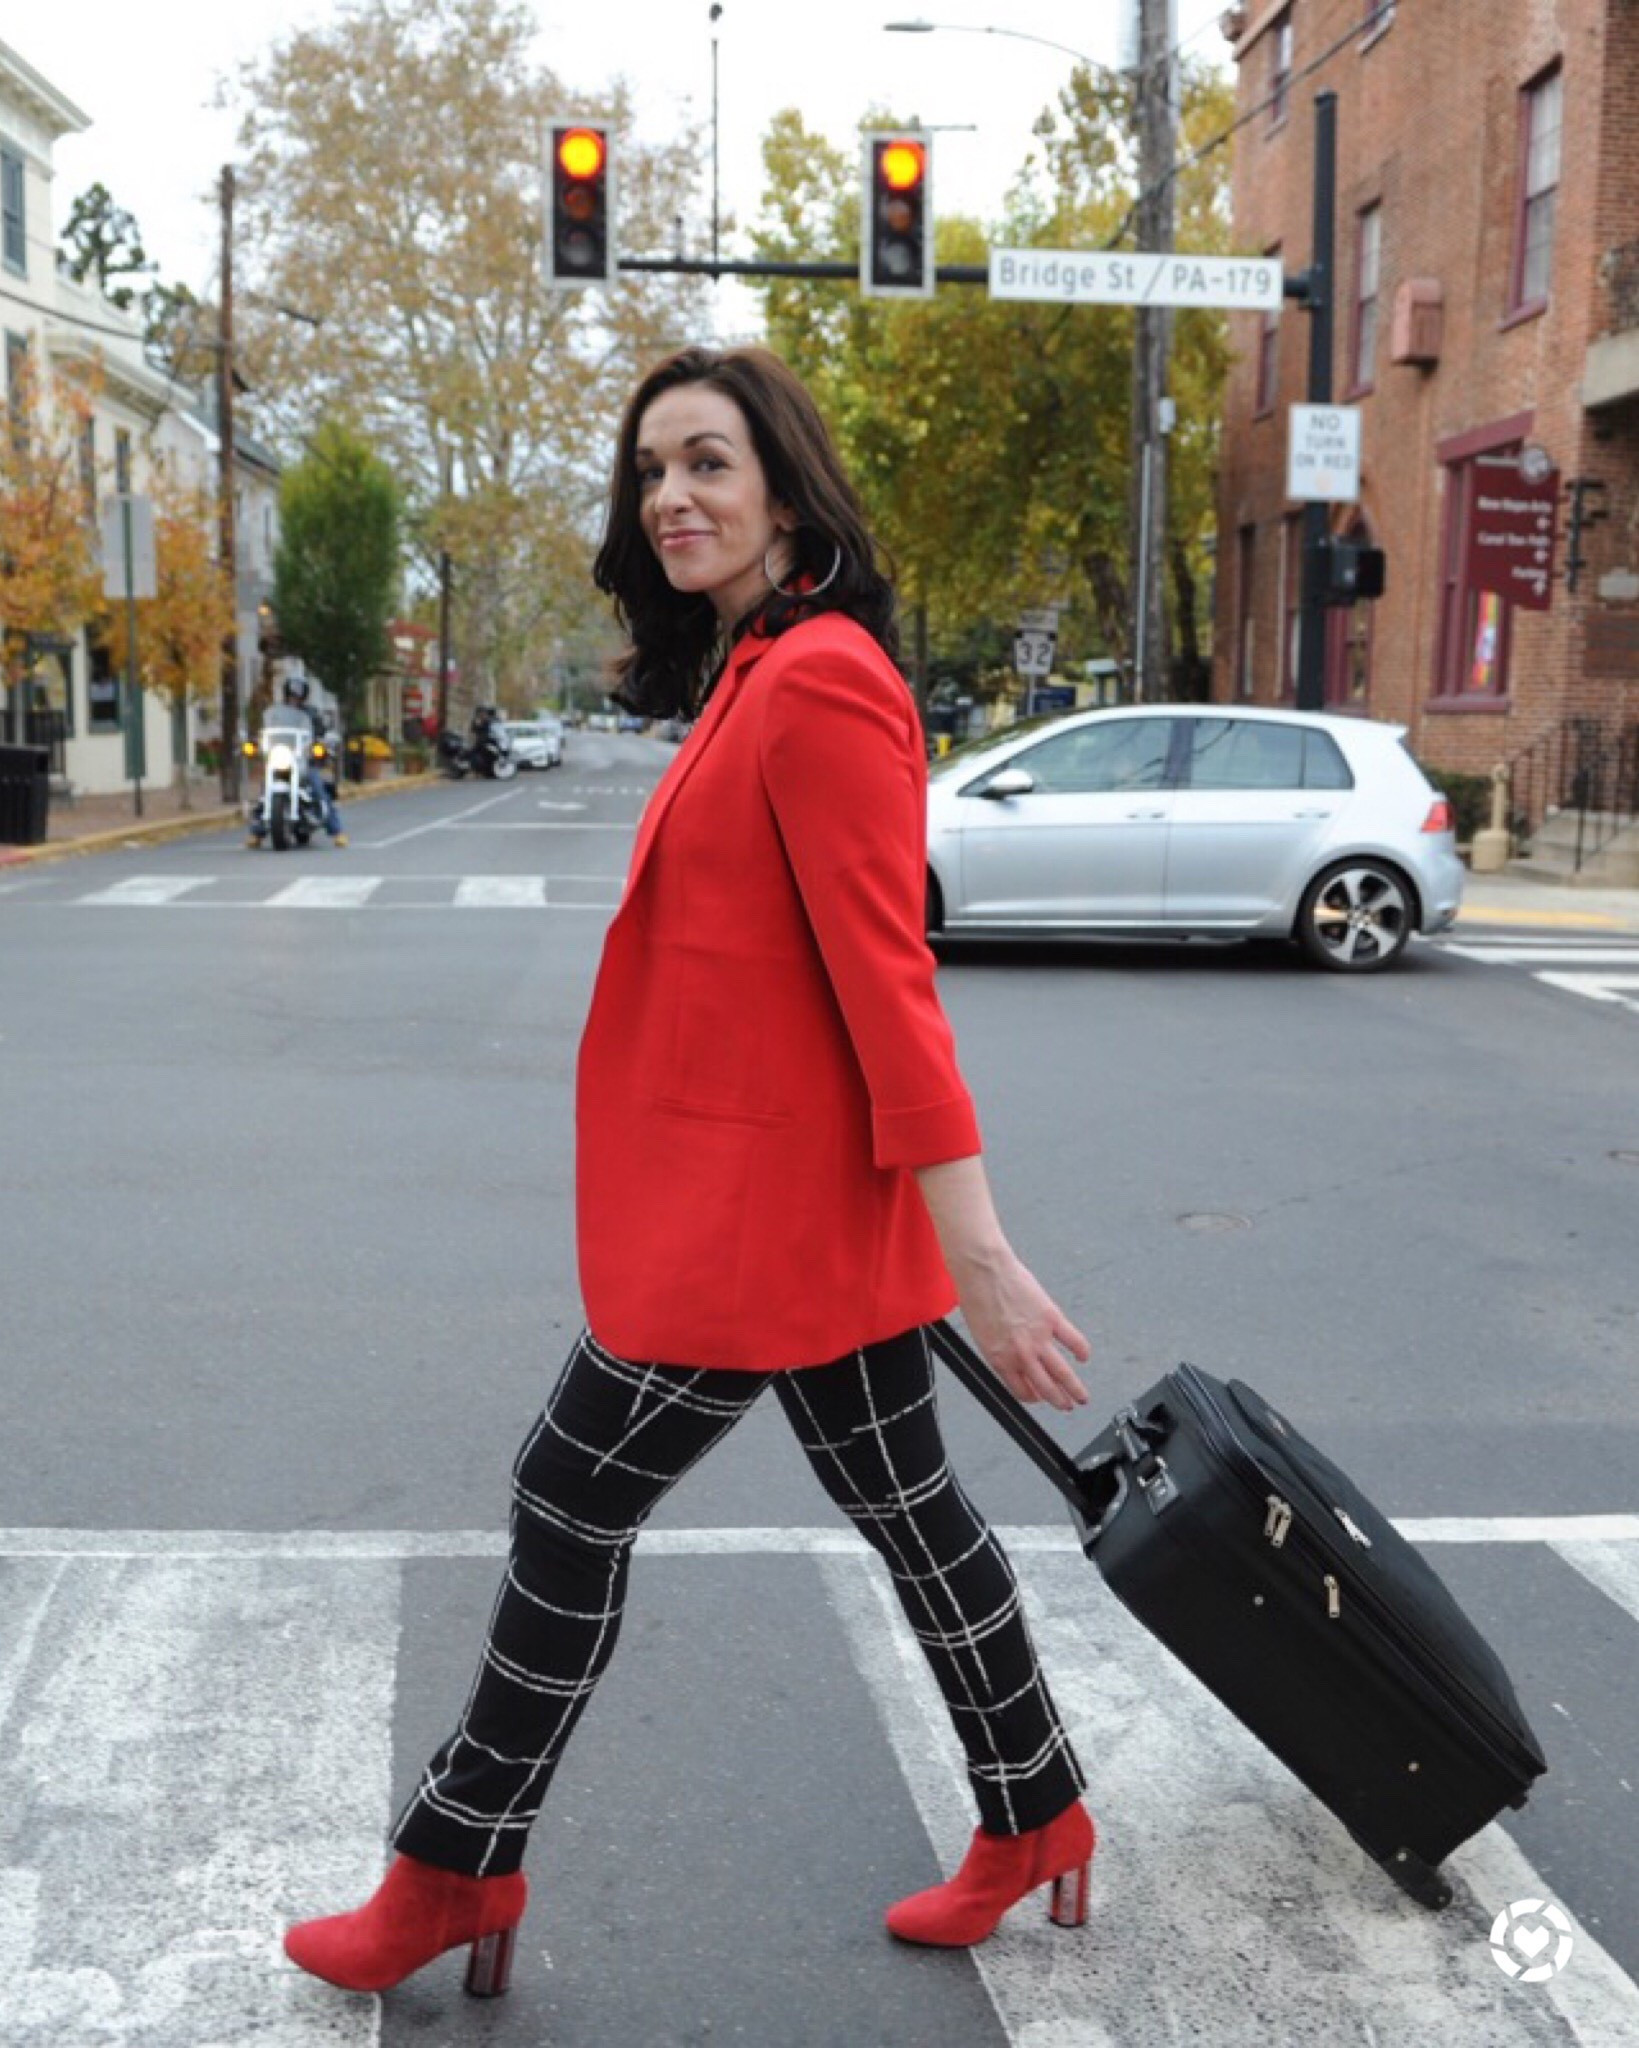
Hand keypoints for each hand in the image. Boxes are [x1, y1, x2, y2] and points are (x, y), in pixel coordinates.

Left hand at [951, 1247, 1091, 1411]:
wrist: (983, 1271)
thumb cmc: (977, 1297)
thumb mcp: (982, 1336)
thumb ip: (1000, 1353)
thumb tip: (1015, 1363)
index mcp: (1000, 1359)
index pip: (1021, 1391)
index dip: (1034, 1398)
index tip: (1041, 1398)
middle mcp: (1021, 1353)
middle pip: (1046, 1388)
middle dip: (1059, 1401)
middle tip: (1068, 1405)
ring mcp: (1038, 1337)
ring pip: (1062, 1372)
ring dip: (1075, 1388)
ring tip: (1082, 1396)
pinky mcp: (1052, 1318)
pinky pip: (1073, 1341)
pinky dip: (1082, 1351)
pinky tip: (1084, 1356)